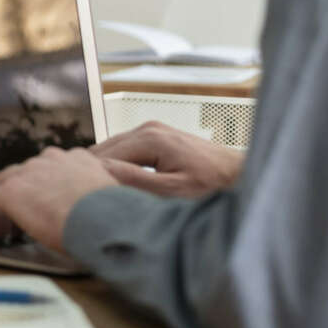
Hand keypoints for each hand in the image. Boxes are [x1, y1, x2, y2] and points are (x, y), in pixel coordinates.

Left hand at [0, 147, 117, 250]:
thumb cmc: (118, 219)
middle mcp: (51, 160)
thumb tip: (93, 216)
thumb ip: (95, 199)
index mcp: (77, 159)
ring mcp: (29, 173)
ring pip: (4, 186)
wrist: (108, 222)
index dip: (41, 188)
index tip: (41, 205)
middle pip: (24, 174)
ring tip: (2, 230)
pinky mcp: (11, 191)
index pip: (50, 168)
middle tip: (18, 219)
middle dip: (20, 195)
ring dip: (3, 208)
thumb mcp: (111, 201)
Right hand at [89, 121, 244, 197]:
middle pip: (102, 150)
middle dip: (96, 172)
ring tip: (106, 193)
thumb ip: (133, 180)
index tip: (87, 198)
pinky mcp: (155, 136)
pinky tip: (121, 184)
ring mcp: (151, 129)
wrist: (240, 176)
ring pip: (112, 149)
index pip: (101, 157)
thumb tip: (98, 172)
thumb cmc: (213, 186)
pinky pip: (125, 149)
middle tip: (92, 199)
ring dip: (106, 169)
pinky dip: (119, 165)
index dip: (92, 178)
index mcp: (148, 138)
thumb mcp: (172, 190)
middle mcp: (147, 128)